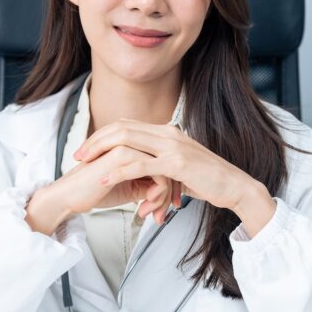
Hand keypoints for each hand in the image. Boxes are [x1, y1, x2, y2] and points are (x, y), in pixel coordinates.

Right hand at [25, 145, 177, 235]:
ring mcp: (128, 145)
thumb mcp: (130, 188)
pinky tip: (145, 209)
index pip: (166, 160)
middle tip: (167, 212)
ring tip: (155, 215)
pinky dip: (157, 195)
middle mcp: (133, 141)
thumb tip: (166, 190)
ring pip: (166, 169)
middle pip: (170, 163)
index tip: (171, 204)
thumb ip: (148, 184)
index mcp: (134, 145)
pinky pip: (157, 174)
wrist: (69, 196)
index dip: (174, 183)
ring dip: (164, 197)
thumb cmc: (95, 191)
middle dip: (174, 191)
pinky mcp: (123, 155)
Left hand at [74, 120, 277, 236]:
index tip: (87, 149)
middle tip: (77, 155)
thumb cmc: (209, 180)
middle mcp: (168, 132)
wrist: (235, 186)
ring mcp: (172, 146)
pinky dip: (117, 171)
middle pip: (122, 128)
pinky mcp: (175, 163)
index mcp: (168, 131)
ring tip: (83, 165)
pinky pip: (139, 164)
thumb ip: (161, 162)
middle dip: (95, 141)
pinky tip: (103, 179)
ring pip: (126, 141)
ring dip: (100, 152)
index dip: (104, 134)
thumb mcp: (181, 166)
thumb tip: (144, 170)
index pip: (127, 125)